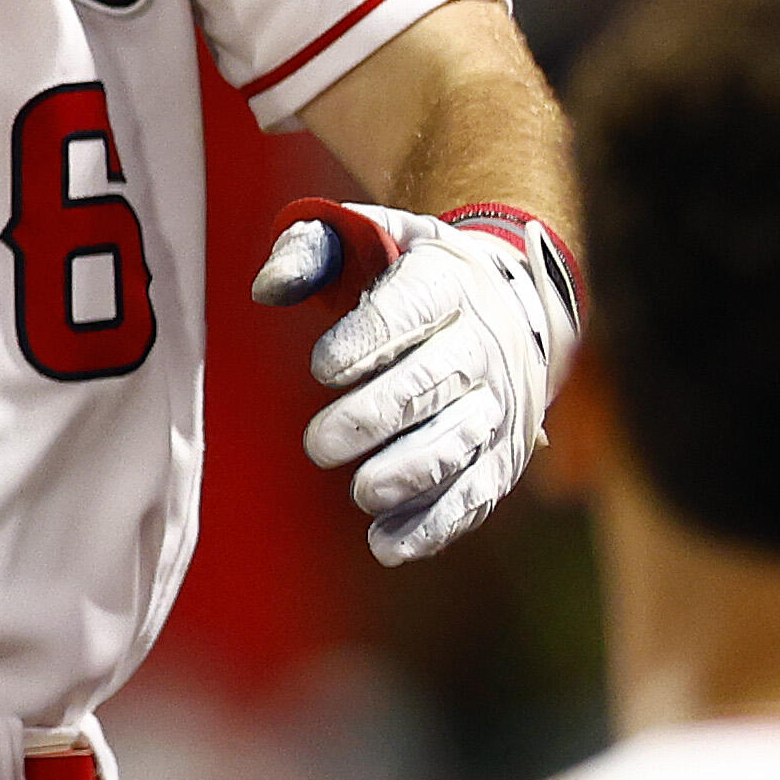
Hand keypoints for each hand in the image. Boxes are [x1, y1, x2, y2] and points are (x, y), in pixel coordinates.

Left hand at [253, 202, 580, 565]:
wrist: (512, 298)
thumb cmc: (409, 269)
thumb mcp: (367, 235)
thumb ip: (309, 249)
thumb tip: (267, 290)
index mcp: (447, 282)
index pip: (412, 307)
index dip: (369, 338)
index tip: (322, 367)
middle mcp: (483, 343)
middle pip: (435, 382)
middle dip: (378, 416)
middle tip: (321, 443)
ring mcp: (500, 402)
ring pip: (462, 442)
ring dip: (411, 473)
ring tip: (362, 493)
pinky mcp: (505, 452)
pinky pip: (477, 492)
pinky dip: (437, 523)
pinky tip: (389, 544)